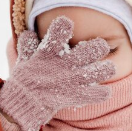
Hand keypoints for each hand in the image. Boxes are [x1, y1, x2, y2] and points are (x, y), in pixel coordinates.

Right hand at [0, 16, 115, 130]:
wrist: (23, 105)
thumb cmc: (24, 80)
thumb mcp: (23, 59)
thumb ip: (27, 45)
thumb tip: (30, 32)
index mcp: (49, 52)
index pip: (59, 31)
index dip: (64, 25)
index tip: (66, 24)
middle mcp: (64, 64)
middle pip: (90, 50)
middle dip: (98, 47)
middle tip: (100, 47)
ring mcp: (72, 81)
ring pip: (99, 71)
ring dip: (106, 69)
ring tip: (108, 68)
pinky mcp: (76, 96)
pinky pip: (96, 94)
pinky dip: (102, 93)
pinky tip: (104, 91)